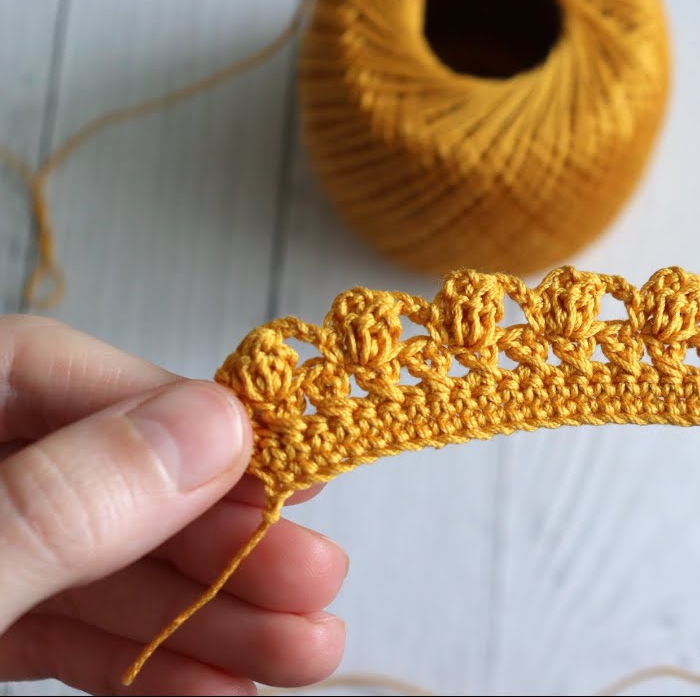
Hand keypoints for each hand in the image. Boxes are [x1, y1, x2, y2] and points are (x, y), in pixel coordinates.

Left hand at [0, 315, 347, 694]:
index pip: (52, 366)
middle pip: (98, 477)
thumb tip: (213, 425)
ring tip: (301, 652)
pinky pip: (64, 631)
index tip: (280, 466)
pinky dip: (144, 659)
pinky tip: (220, 685)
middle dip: (215, 538)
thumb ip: (62, 503)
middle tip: (314, 580)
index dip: (178, 411)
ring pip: (95, 567)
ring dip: (206, 612)